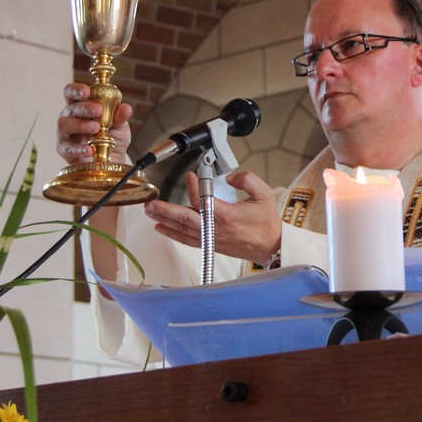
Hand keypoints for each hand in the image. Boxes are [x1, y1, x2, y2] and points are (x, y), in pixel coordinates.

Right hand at [55, 82, 132, 164]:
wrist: (111, 161)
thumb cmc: (112, 138)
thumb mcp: (120, 126)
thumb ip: (120, 117)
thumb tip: (125, 108)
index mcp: (80, 105)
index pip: (72, 93)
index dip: (76, 90)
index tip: (87, 91)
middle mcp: (70, 117)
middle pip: (70, 108)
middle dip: (84, 108)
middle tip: (98, 110)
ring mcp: (65, 133)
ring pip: (64, 124)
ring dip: (81, 125)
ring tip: (96, 128)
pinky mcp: (64, 149)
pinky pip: (67, 147)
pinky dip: (78, 148)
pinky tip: (89, 149)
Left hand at [146, 170, 281, 265]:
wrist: (270, 246)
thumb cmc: (266, 222)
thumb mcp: (263, 193)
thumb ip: (246, 179)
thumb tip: (229, 177)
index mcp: (226, 214)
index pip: (202, 200)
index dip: (193, 187)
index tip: (191, 176)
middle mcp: (215, 228)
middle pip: (184, 218)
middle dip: (165, 210)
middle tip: (151, 203)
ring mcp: (211, 238)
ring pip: (182, 230)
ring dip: (165, 220)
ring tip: (151, 212)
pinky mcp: (210, 244)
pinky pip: (187, 240)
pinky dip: (173, 234)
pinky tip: (162, 228)